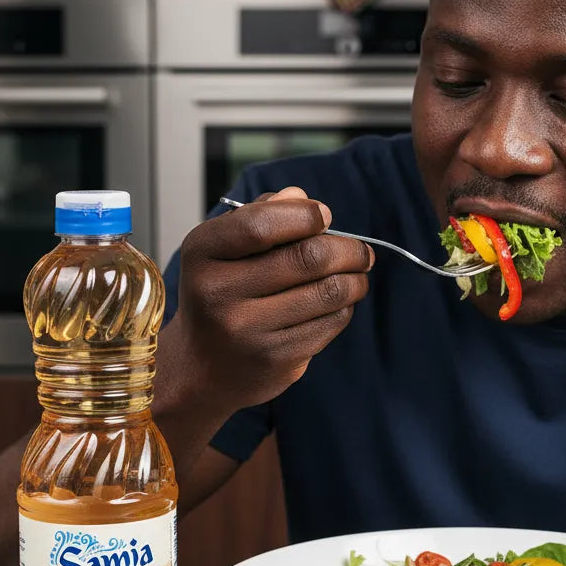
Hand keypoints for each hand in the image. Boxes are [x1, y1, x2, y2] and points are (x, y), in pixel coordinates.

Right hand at [170, 186, 373, 413]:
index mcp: (203, 253)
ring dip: (355, 279)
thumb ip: (260, 215)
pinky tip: (338, 303)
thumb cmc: (222, 293)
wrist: (203, 367)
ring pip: (329, 292)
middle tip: (362, 251)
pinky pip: (330, 323)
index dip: (305, 215)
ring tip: (358, 274)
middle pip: (308, 258)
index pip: (261, 224)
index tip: (324, 216)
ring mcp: (247, 330)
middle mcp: (220, 293)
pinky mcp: (274, 359)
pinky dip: (344, 307)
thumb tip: (302, 198)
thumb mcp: (223, 248)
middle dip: (348, 249)